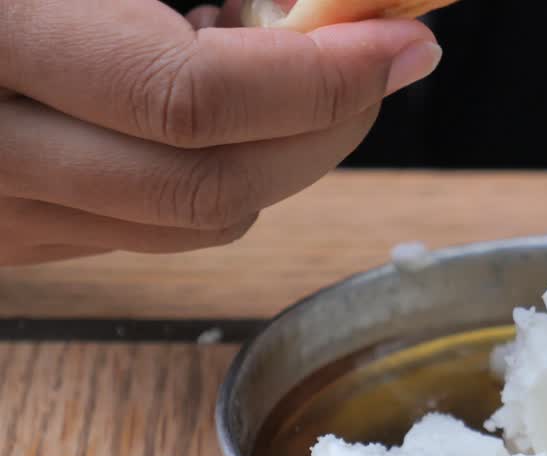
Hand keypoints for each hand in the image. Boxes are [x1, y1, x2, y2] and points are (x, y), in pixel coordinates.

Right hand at [0, 0, 439, 265]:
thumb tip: (317, 6)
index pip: (189, 100)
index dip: (318, 76)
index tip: (405, 40)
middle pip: (211, 191)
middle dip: (327, 127)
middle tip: (382, 57)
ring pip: (191, 224)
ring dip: (280, 152)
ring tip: (288, 61)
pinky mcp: (3, 239)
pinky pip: (145, 228)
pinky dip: (215, 171)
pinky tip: (208, 97)